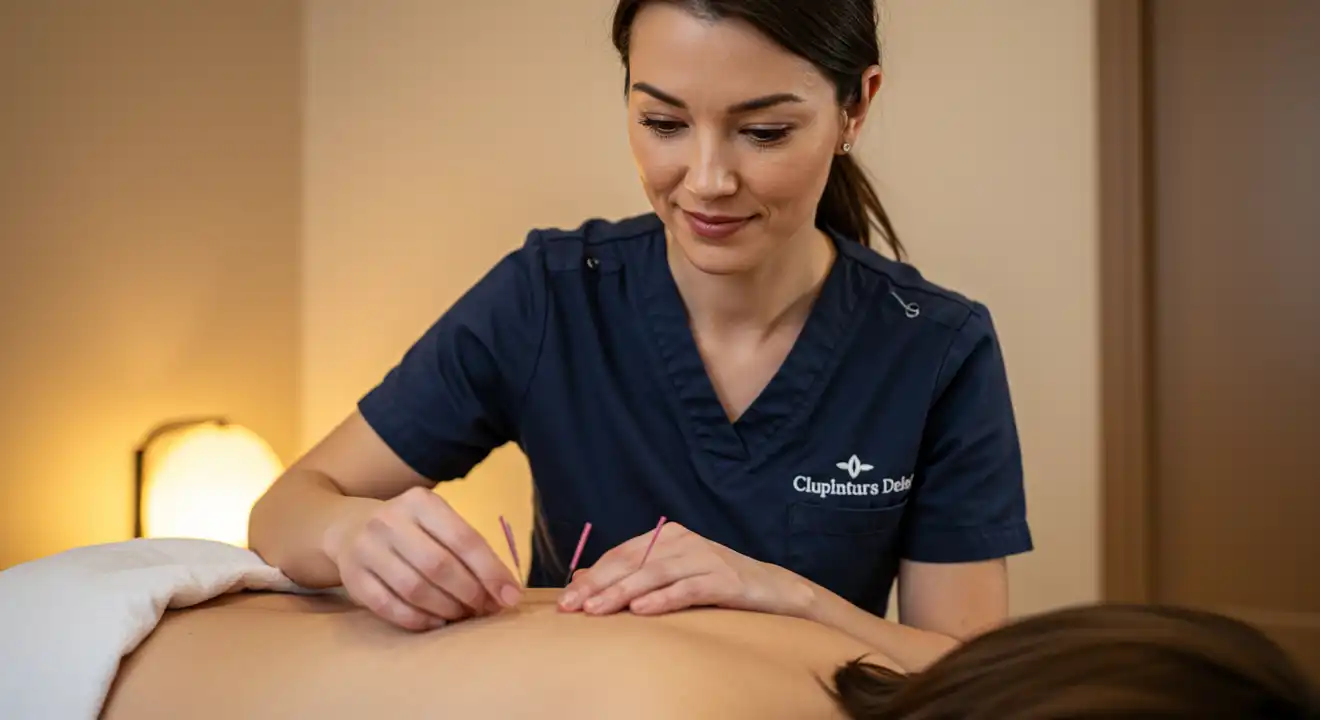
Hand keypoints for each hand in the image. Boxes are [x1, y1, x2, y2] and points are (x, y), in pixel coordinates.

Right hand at [327, 487, 521, 630]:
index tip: (510, 596)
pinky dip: (418, 620)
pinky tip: (436, 623)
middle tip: (485, 609)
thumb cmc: (412, 530)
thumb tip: (505, 591)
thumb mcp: (438, 523)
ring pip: (414, 589)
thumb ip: (469, 550)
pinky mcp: (353, 577)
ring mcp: (366, 548)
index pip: (463, 538)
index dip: (490, 571)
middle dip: (469, 593)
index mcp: (421, 502)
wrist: (349, 527)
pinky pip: (389, 607)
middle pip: (439, 566)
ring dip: (446, 609)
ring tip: (462, 615)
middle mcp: (390, 520)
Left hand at [557, 522, 811, 617]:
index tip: (566, 599)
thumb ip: (632, 574)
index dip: (592, 576)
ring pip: (655, 574)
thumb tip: (582, 578)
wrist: (774, 589)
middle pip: (632, 562)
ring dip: (622, 593)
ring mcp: (705, 557)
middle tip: (571, 607)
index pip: (621, 554)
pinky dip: (662, 599)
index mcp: (668, 537)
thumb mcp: (672, 576)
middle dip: (598, 585)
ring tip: (596, 611)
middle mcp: (684, 541)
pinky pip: (688, 589)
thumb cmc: (716, 583)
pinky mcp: (724, 579)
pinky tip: (641, 610)